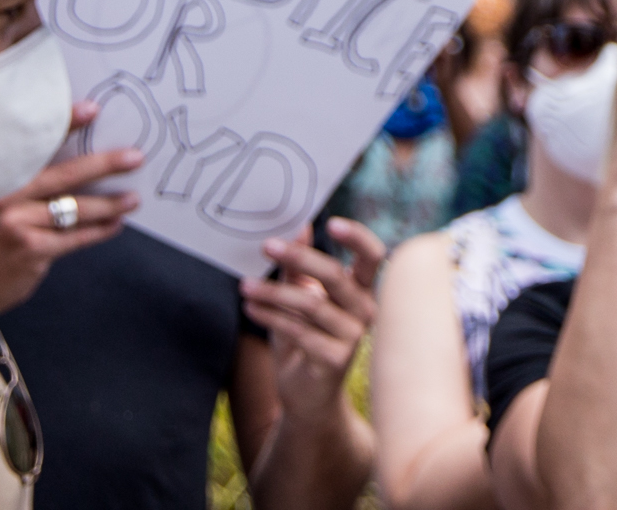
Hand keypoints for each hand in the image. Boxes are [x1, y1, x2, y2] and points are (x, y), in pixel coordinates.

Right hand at [0, 105, 142, 313]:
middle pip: (65, 175)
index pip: (36, 146)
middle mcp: (7, 199)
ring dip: (109, 205)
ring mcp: (19, 225)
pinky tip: (114, 224)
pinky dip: (98, 231)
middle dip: (104, 165)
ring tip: (132, 199)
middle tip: (135, 158)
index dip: (66, 125)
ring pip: (76, 209)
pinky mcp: (32, 251)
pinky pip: (75, 237)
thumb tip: (83, 164)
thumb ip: (29, 183)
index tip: (92, 109)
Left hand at [241, 218, 385, 417]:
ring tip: (244, 285)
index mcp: (363, 290)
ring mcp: (354, 337)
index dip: (357, 237)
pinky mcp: (336, 359)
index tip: (330, 223)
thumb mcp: (300, 297)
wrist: (306, 394)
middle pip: (336, 276)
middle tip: (266, 246)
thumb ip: (300, 267)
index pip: (372, 256)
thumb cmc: (304, 338)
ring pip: (311, 305)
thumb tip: (300, 228)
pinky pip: (299, 331)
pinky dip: (271, 317)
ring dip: (273, 292)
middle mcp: (366, 310)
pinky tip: (250, 308)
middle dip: (300, 258)